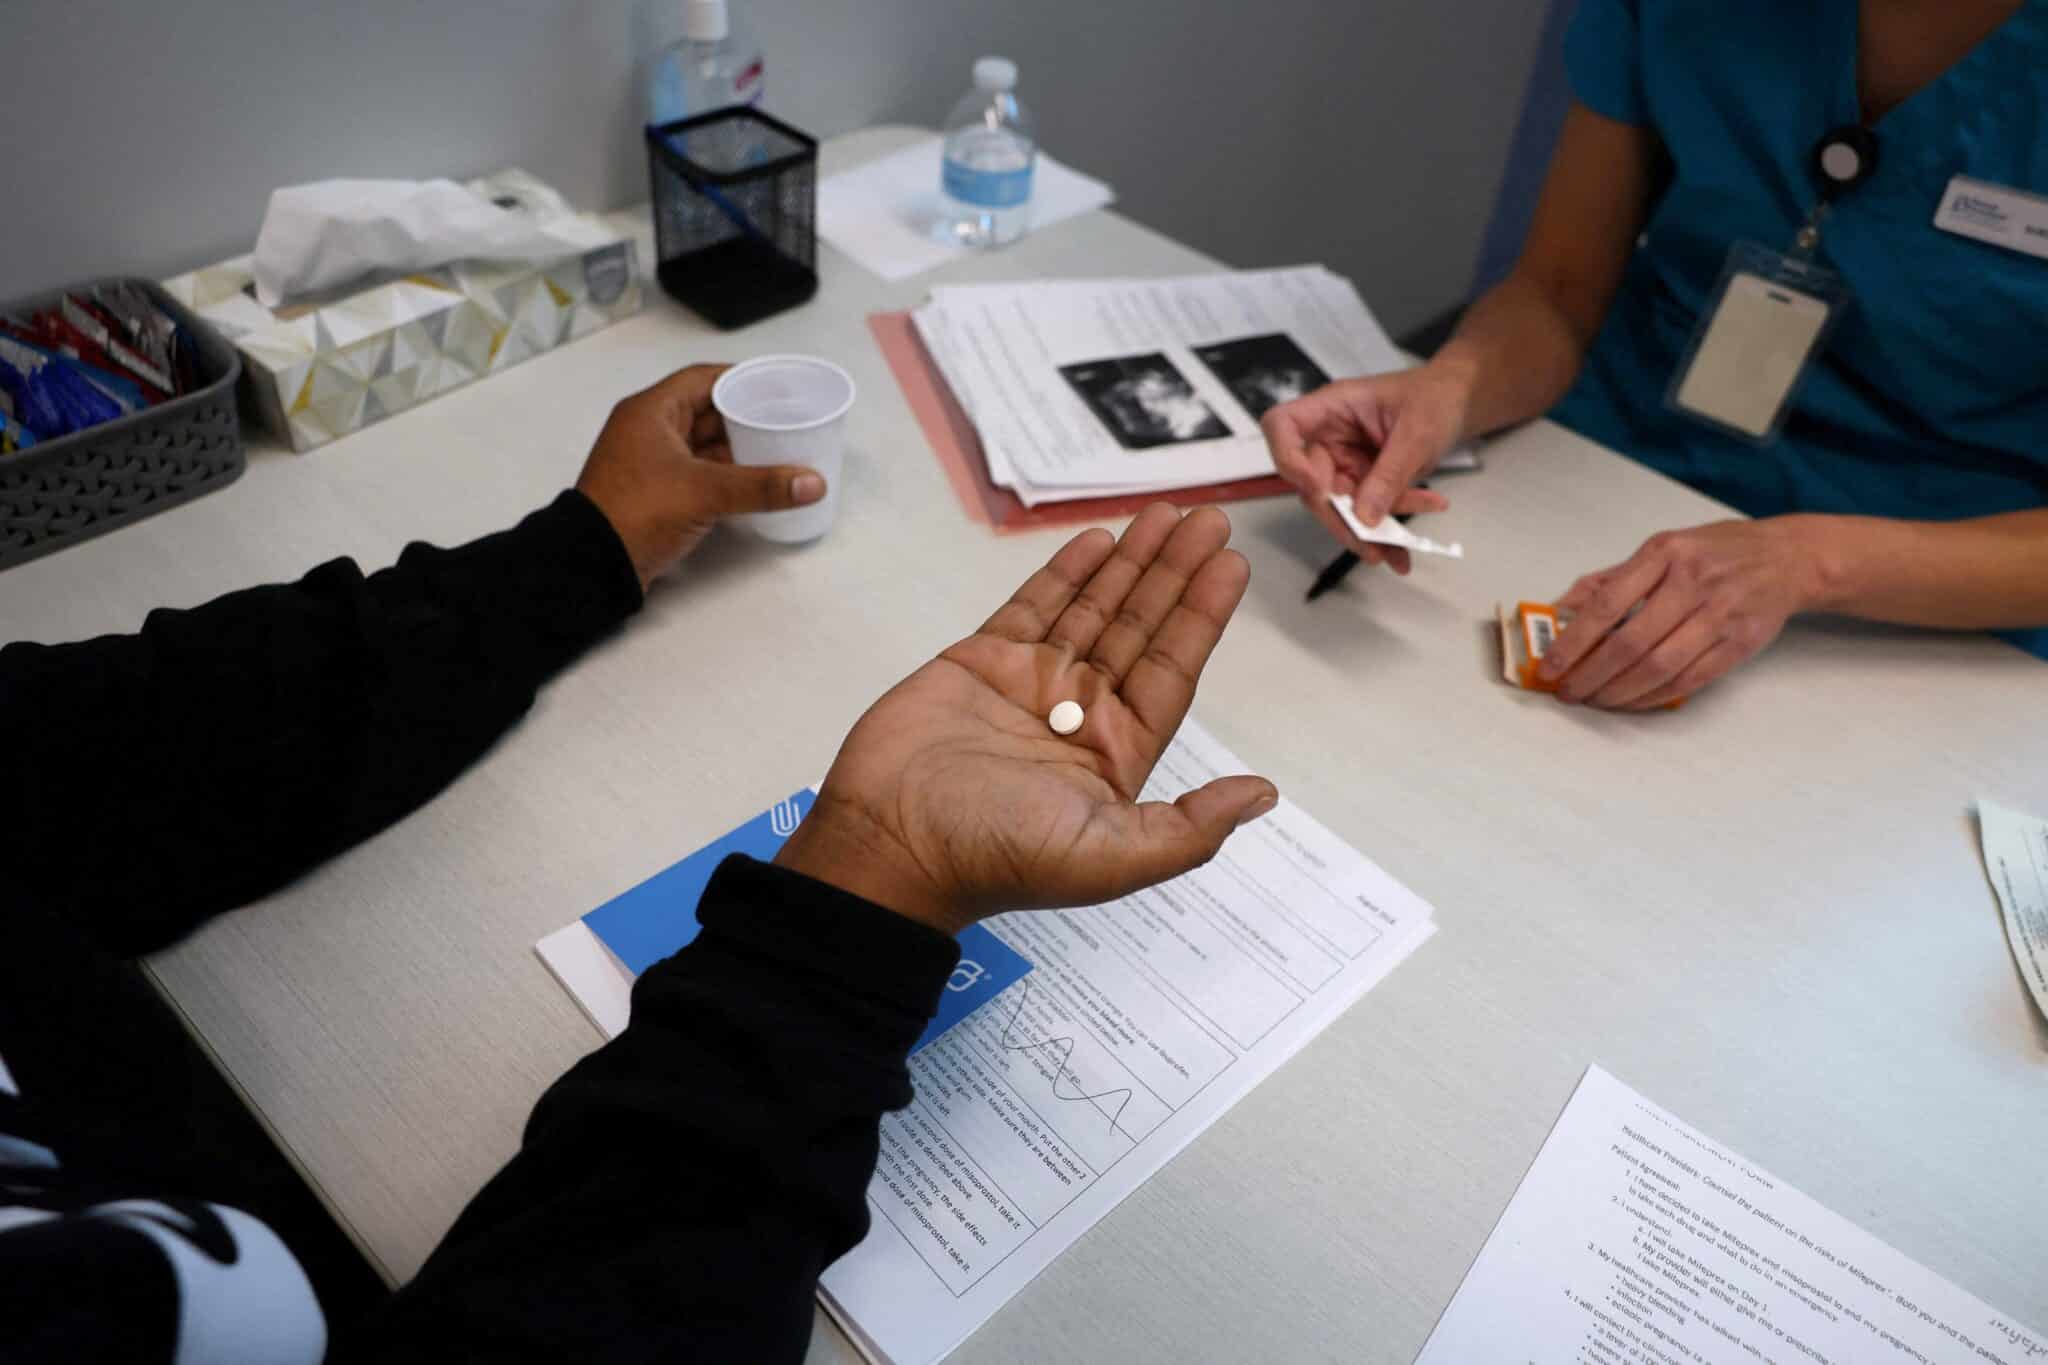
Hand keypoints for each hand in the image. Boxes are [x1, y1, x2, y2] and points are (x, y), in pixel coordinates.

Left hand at [575, 364, 825, 589]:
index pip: (702, 378)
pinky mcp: (655, 492)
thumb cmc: (637, 512)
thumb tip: (812, 483)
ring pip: (702, 444)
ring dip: (737, 448)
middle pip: (705, 411)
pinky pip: (698, 472)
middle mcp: (648, 430)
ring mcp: (650, 463)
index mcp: (650, 412)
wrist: (593, 564)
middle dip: (745, 416)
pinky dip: (724, 474)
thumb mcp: (705, 492)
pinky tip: (753, 482)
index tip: (775, 386)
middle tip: (784, 420)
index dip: (740, 379)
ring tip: (777, 450)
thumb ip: (761, 486)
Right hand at [776, 504, 1278, 934]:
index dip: (1202, 616)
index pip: (1171, 671)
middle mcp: (1080, 714)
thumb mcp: (1112, 857)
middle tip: (1209, 518)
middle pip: (1139, 628)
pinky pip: (1032, 606)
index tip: (1230, 565)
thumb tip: (1264, 795)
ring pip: (1091, 609)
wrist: (892, 845)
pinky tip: (1096, 541)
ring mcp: (1029, 684)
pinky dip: (1064, 573)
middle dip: (1173, 573)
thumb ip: (1192, 826)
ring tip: (1163, 515)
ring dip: (1129, 563)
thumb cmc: (998, 858)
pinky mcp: (980, 662)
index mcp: (1116, 755)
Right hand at [1260, 366, 1459, 573]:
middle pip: (1309, 482)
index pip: (1282, 425)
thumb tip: (1364, 516)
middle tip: (1369, 544)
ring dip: (1367, 533)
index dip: (1288, 459)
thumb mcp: (1418, 432)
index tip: (1318, 489)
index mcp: (1332, 407)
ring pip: (1338, 507)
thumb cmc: (1434, 397)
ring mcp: (1342, 461)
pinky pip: (1364, 513)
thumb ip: (1390, 473)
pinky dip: (1385, 532)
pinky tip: (1403, 549)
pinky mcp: (1360, 482)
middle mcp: (1328, 436)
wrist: (1455, 404)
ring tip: (1396, 550)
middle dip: (1339, 518)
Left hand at [1541, 518, 1829, 709]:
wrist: (1787, 557)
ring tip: (1596, 699)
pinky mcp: (1741, 642)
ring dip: (1619, 692)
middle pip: (1631, 643)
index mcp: (1664, 553)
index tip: (1550, 667)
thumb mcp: (1661, 549)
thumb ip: (1610, 580)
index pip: (1606, 604)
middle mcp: (1693, 582)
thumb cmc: (1714, 553)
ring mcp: (1721, 613)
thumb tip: (1559, 612)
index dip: (1572, 642)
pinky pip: (1689, 680)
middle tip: (1569, 692)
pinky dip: (1654, 697)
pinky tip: (1632, 701)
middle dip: (1591, 676)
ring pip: (1659, 667)